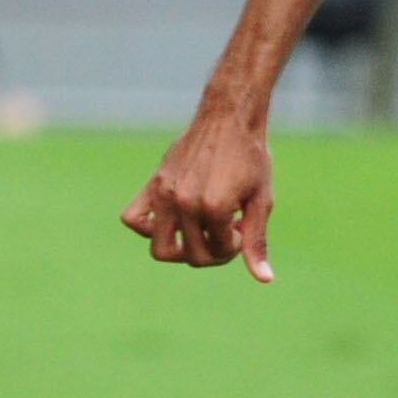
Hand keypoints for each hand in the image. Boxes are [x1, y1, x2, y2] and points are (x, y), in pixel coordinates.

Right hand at [121, 114, 275, 279]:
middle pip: (191, 256)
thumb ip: (257, 241)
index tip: (240, 224)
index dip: (234, 245)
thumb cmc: (251, 157)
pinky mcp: (153, 184)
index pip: (219, 252)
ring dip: (180, 249)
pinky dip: (145, 228)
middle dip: (212, 252)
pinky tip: (172, 220)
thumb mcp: (261, 200)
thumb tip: (264, 279)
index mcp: (214, 208)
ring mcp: (165, 194)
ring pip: (159, 248)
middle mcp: (185, 203)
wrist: (229, 118)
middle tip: (224, 230)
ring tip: (199, 230)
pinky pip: (132, 219)